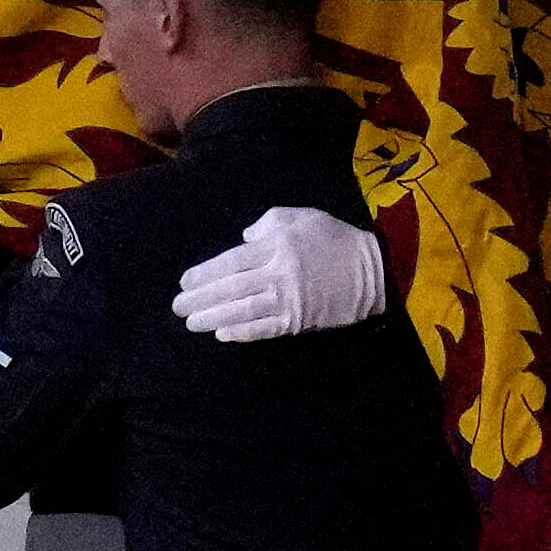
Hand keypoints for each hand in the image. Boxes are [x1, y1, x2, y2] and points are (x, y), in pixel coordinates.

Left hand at [173, 203, 389, 343]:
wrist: (372, 271)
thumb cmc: (332, 239)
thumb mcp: (301, 217)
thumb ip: (268, 224)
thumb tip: (242, 240)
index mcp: (277, 246)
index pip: (232, 261)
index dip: (205, 273)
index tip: (184, 283)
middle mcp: (279, 274)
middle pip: (231, 288)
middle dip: (201, 299)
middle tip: (178, 307)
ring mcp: (289, 300)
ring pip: (243, 310)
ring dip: (214, 317)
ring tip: (192, 323)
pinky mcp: (299, 320)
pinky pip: (265, 329)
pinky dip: (242, 332)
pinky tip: (222, 334)